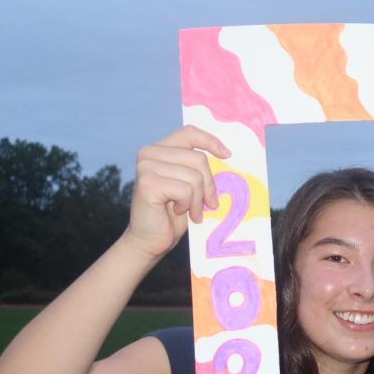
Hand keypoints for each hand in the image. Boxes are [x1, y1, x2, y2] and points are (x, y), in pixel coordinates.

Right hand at [122, 126, 227, 260]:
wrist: (149, 240)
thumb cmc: (172, 215)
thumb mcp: (190, 186)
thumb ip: (199, 169)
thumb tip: (226, 156)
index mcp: (160, 150)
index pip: (189, 133)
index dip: (211, 141)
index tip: (227, 155)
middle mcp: (149, 153)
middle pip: (198, 159)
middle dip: (208, 186)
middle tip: (207, 205)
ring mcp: (146, 166)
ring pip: (194, 176)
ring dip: (197, 199)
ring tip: (190, 211)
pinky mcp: (148, 182)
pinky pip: (186, 190)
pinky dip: (187, 204)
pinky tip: (176, 211)